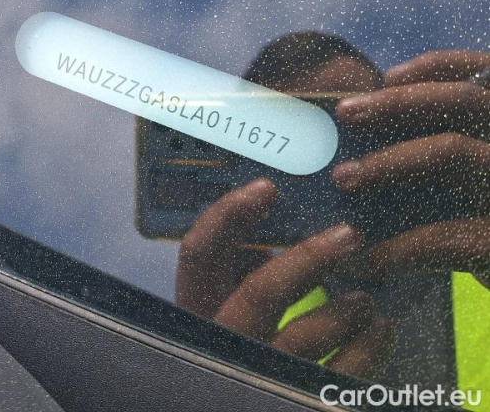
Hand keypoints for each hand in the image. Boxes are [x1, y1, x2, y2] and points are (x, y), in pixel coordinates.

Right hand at [176, 179, 393, 376]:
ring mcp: (259, 372)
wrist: (245, 402)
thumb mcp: (225, 307)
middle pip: (260, 291)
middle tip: (349, 234)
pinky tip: (381, 329)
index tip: (267, 189)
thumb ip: (236, 275)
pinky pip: (338, 375)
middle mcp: (222, 339)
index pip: (198, 255)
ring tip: (366, 299)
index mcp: (200, 307)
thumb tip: (262, 239)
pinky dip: (366, 349)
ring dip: (343, 310)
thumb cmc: (242, 343)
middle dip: (308, 258)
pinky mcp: (296, 397)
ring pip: (302, 337)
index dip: (228, 216)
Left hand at [334, 50, 489, 279]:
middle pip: (465, 101)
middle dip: (398, 102)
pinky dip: (395, 248)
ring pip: (452, 150)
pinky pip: (444, 236)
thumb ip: (437, 152)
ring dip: (388, 160)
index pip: (484, 74)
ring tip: (343, 177)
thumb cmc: (480, 229)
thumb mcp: (468, 183)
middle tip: (345, 113)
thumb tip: (361, 135)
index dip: (439, 67)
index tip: (388, 75)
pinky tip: (362, 259)